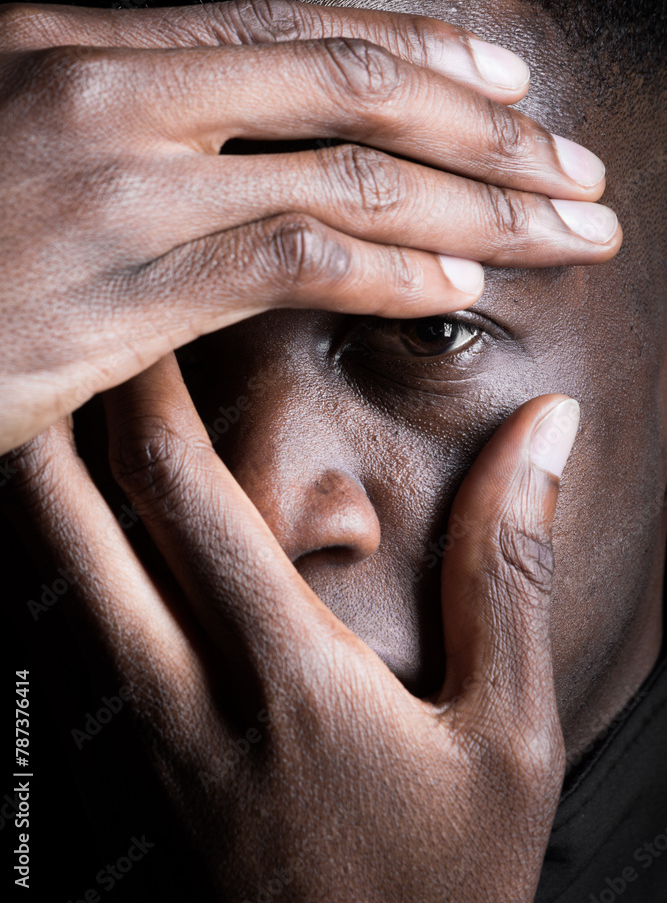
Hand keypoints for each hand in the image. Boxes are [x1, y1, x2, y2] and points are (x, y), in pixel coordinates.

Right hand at [0, 0, 618, 452]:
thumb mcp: (23, 147)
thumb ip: (135, 137)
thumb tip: (244, 156)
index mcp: (86, 47)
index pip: (298, 33)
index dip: (424, 59)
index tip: (509, 91)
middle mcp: (109, 90)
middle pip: (353, 84)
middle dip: (488, 130)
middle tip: (572, 164)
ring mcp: (116, 180)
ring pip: (349, 172)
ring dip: (478, 204)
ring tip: (562, 229)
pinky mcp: (116, 282)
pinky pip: (291, 257)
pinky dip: (391, 268)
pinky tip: (462, 281)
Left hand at [8, 354, 578, 900]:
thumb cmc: (448, 884)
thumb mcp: (512, 735)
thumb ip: (510, 572)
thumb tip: (541, 439)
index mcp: (288, 671)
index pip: (183, 494)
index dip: (150, 392)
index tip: (152, 325)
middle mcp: (190, 697)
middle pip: (78, 526)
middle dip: (66, 418)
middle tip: (81, 345)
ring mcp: (144, 742)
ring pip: (53, 584)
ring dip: (39, 486)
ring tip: (49, 411)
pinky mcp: (134, 773)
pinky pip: (69, 646)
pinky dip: (51, 566)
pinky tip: (68, 534)